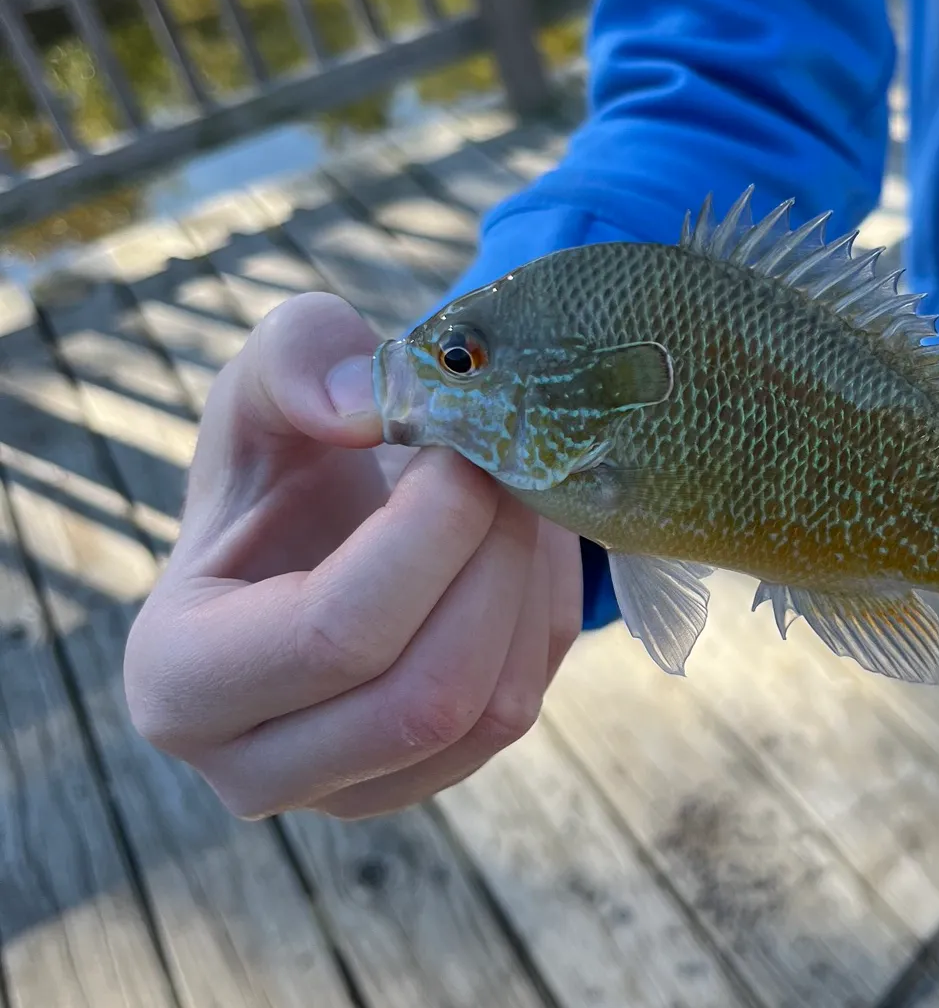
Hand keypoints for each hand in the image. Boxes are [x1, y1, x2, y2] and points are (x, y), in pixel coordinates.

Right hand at [123, 292, 580, 819]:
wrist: (312, 532)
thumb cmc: (279, 462)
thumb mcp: (265, 379)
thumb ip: (295, 360)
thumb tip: (358, 409)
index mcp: (179, 680)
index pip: (333, 633)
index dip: (431, 531)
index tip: (464, 444)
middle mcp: (252, 770)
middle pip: (427, 695)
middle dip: (495, 559)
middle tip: (512, 462)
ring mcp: (349, 795)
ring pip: (494, 714)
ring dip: (530, 586)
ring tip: (516, 492)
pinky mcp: (430, 782)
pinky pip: (524, 709)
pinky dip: (543, 616)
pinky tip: (520, 546)